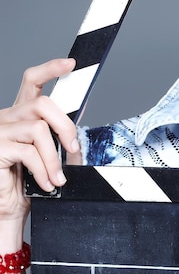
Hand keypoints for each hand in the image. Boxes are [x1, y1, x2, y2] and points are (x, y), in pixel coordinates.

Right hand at [0, 58, 78, 222]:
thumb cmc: (26, 183)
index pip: (32, 81)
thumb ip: (59, 141)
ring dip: (54, 157)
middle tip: (72, 148)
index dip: (50, 69)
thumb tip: (77, 137)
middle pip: (42, 103)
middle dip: (65, 125)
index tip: (70, 64)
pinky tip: (47, 184)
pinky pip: (29, 151)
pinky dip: (44, 170)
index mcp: (20, 114)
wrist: (6, 209)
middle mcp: (7, 117)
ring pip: (39, 129)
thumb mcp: (48, 158)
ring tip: (58, 177)